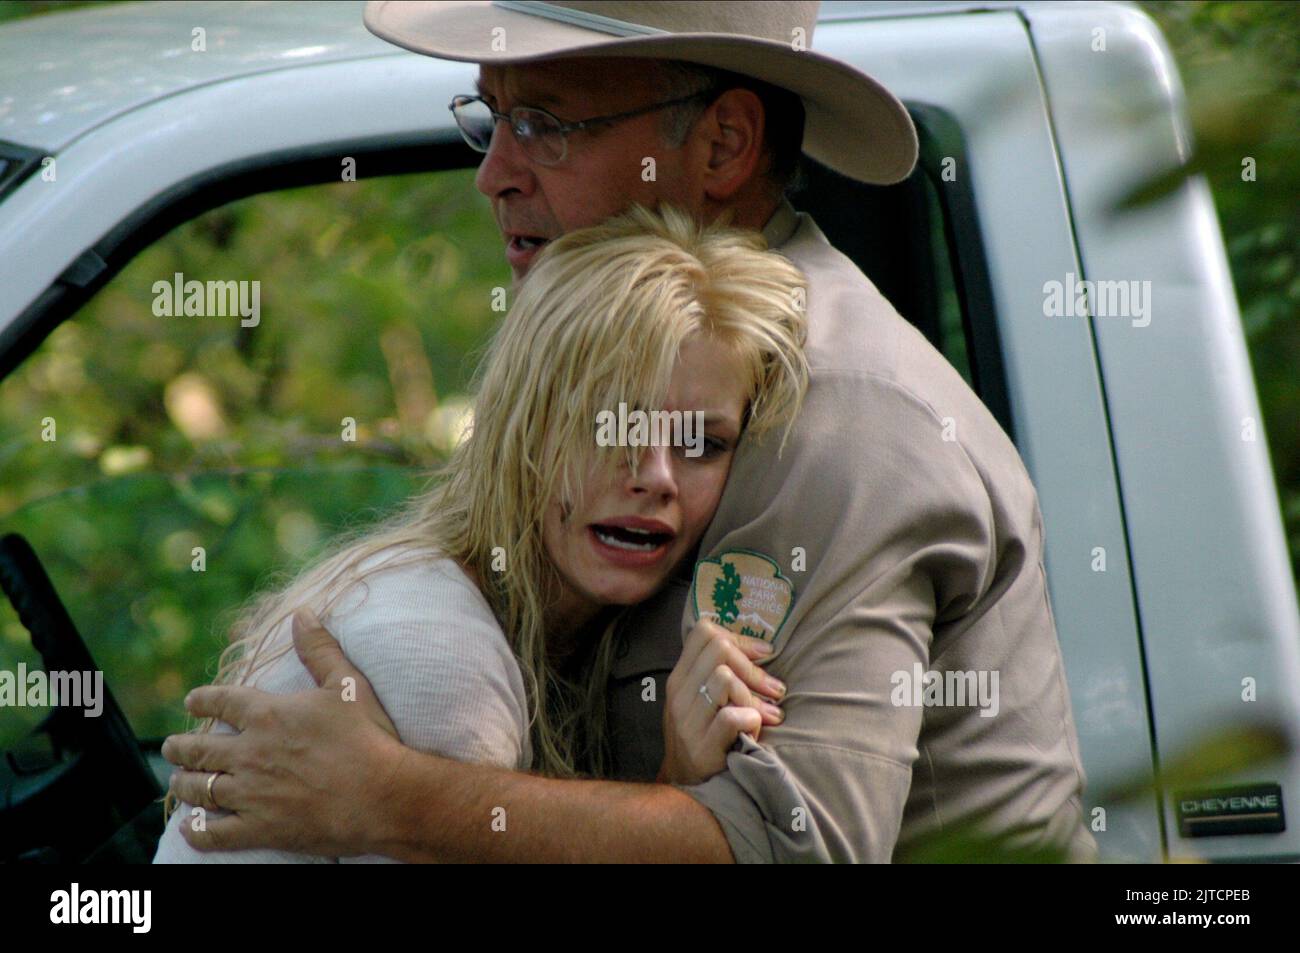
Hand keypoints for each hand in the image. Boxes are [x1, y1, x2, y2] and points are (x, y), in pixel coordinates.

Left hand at [160, 607, 404, 855]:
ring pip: (200, 789)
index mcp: (267, 714)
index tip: (192, 702)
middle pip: (199, 749)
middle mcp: (249, 752)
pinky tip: (190, 828)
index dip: (202, 700)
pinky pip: (214, 832)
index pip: (220, 703)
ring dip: (184, 784)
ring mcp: (250, 793)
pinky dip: (197, 831)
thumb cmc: (368, 737)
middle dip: (179, 747)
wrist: (382, 794)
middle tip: (170, 747)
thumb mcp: (347, 685)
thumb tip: (302, 614)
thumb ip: (319, 650)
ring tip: (178, 781)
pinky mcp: (258, 828)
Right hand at [658, 619, 786, 785]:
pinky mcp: (702, 747)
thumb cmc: (702, 738)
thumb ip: (715, 675)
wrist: (685, 787)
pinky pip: (732, 717)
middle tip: (774, 688)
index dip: (740, 637)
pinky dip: (752, 720)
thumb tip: (760, 649)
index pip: (704, 633)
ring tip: (768, 713)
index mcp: (679, 678)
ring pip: (724, 679)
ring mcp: (687, 721)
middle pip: (719, 650)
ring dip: (753, 696)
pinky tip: (757, 729)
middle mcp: (678, 695)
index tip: (763, 654)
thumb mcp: (698, 701)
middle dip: (753, 667)